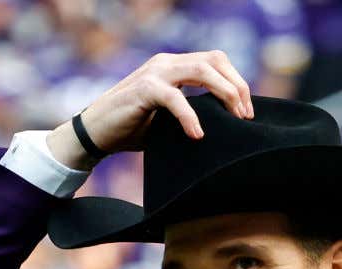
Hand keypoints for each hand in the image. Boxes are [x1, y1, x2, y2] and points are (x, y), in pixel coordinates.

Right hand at [52, 51, 253, 167]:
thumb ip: (191, 113)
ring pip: (201, 70)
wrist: (94, 134)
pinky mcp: (143, 89)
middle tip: (246, 116)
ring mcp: (155, 73)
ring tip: (233, 119)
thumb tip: (223, 129)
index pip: (215, 61)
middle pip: (214, 60)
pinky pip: (175, 97)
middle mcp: (166, 63)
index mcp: (173, 67)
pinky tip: (197, 134)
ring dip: (224, 93)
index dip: (236, 82)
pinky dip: (190, 116)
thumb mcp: (168, 119)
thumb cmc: (131, 130)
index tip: (246, 112)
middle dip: (237, 86)